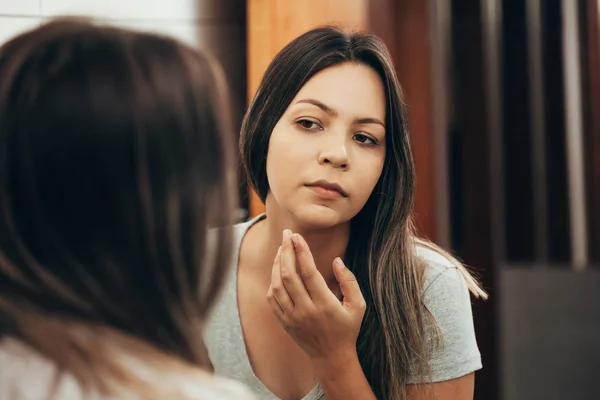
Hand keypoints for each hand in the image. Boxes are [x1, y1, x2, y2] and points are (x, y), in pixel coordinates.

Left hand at [266, 229, 365, 361]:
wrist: (332, 358)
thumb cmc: (348, 328)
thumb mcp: (359, 305)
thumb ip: (349, 281)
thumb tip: (337, 260)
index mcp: (325, 304)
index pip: (309, 272)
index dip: (301, 251)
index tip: (297, 236)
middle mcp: (306, 310)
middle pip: (289, 275)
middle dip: (286, 251)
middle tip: (287, 234)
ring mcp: (292, 317)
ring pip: (277, 285)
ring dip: (277, 264)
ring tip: (281, 249)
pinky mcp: (284, 322)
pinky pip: (272, 298)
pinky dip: (272, 281)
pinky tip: (278, 269)